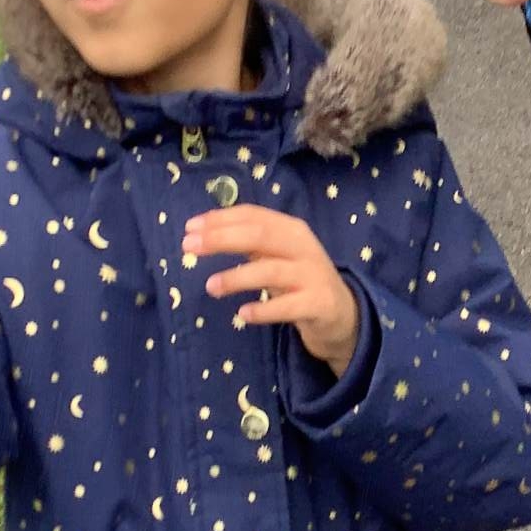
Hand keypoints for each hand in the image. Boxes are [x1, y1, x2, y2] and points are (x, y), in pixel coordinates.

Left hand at [182, 207, 359, 377]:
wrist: (341, 311)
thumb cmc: (299, 278)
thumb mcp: (278, 254)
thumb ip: (249, 242)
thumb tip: (204, 234)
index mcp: (291, 229)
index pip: (253, 215)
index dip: (220, 219)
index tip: (189, 228)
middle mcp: (303, 247)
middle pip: (259, 236)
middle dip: (221, 239)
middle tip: (189, 247)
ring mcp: (312, 275)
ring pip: (270, 271)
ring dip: (236, 277)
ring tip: (210, 287)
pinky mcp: (318, 303)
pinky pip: (287, 307)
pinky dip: (264, 310)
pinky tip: (243, 314)